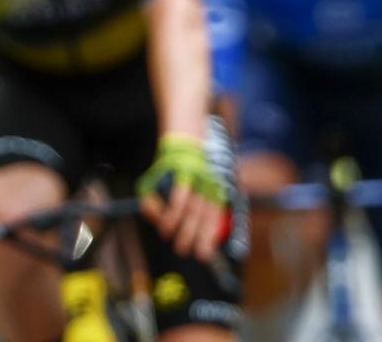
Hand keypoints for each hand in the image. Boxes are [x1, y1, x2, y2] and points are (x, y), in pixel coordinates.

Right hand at [136, 134, 229, 261]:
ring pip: (192, 208)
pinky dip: (171, 212)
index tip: (202, 254)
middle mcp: (210, 182)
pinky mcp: (181, 168)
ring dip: (180, 227)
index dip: (209, 236)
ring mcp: (197, 175)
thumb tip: (186, 226)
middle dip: (193, 236)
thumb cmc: (191, 157)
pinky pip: (178, 195)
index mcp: (216, 186)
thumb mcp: (200, 178)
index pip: (216, 215)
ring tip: (169, 238)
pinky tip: (164, 224)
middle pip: (204, 214)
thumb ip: (199, 201)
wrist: (185, 128)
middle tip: (183, 251)